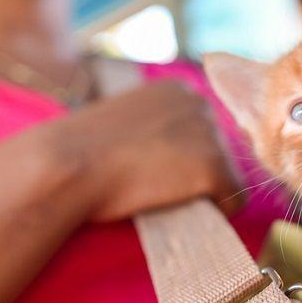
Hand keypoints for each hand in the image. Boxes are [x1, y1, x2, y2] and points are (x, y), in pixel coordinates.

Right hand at [48, 80, 244, 221]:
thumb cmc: (81, 149)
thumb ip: (154, 126)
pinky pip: (234, 199)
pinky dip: (219, 212)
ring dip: (205, 190)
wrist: (67, 165)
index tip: (159, 169)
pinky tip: (188, 214)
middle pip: (220, 146)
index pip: (202, 126)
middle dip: (198, 170)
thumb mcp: (123, 120)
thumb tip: (170, 151)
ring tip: (166, 200)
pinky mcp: (213, 166)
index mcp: (177, 88)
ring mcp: (209, 133)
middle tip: (162, 189)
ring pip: (227, 173)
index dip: (185, 154)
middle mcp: (200, 102)